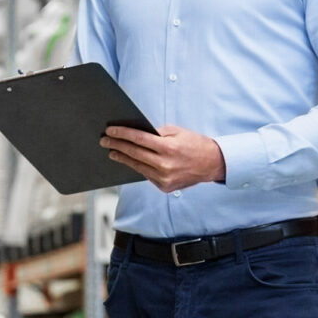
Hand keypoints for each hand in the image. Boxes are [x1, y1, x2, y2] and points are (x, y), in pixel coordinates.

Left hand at [102, 124, 226, 192]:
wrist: (212, 164)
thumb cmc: (194, 144)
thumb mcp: (177, 132)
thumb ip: (157, 133)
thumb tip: (135, 134)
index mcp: (168, 148)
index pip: (139, 139)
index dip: (122, 134)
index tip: (110, 130)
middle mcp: (165, 165)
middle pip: (134, 153)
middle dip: (117, 145)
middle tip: (104, 141)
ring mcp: (164, 178)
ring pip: (137, 166)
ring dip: (123, 158)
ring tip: (112, 152)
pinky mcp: (164, 187)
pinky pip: (146, 175)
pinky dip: (138, 167)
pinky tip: (129, 161)